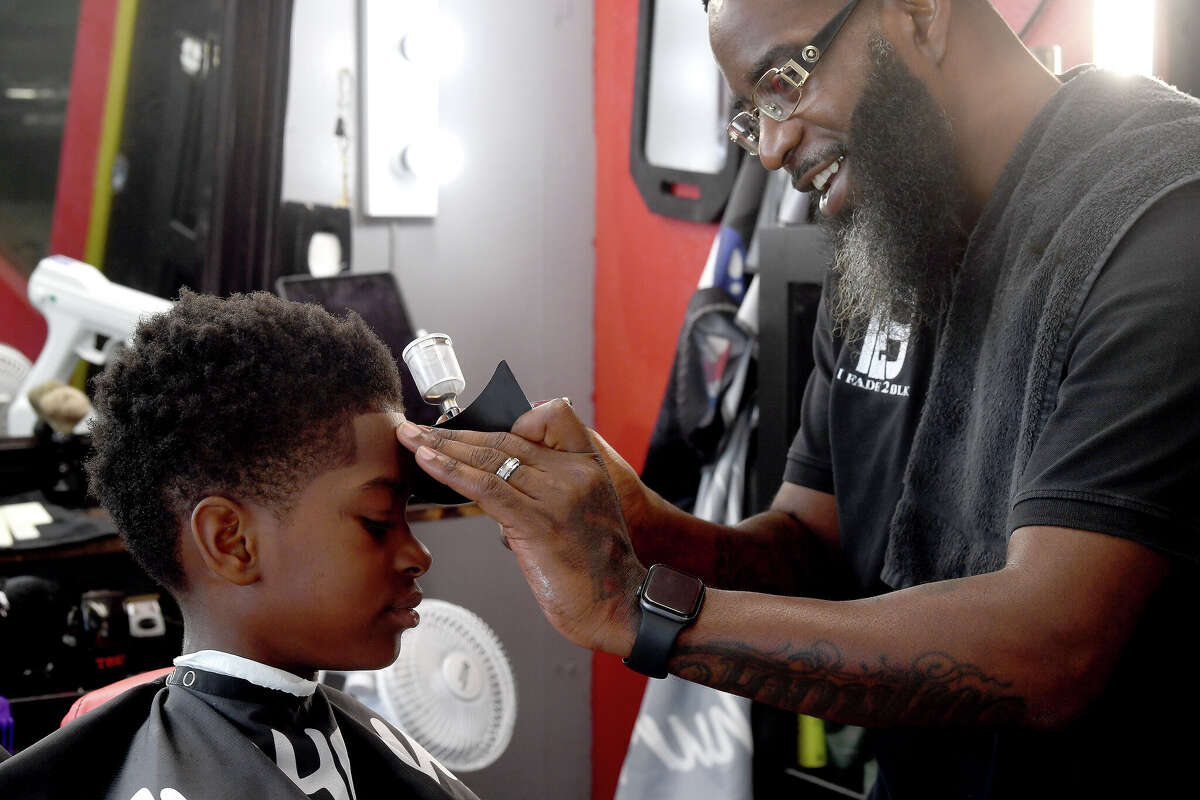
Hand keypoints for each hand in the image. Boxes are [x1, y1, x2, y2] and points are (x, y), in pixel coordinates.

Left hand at [395, 400, 646, 655]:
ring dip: (442, 446)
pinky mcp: (538, 523)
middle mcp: (574, 473)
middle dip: (456, 432)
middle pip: (506, 438)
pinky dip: (451, 471)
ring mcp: (557, 496)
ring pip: (490, 458)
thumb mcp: (581, 513)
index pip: (551, 415)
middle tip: (420, 429)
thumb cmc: (596, 568)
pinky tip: (427, 462)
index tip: (475, 430)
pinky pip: (486, 487)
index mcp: (588, 465)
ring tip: (410, 439)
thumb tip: (497, 482)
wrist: (618, 606)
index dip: (510, 419)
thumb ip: (547, 489)